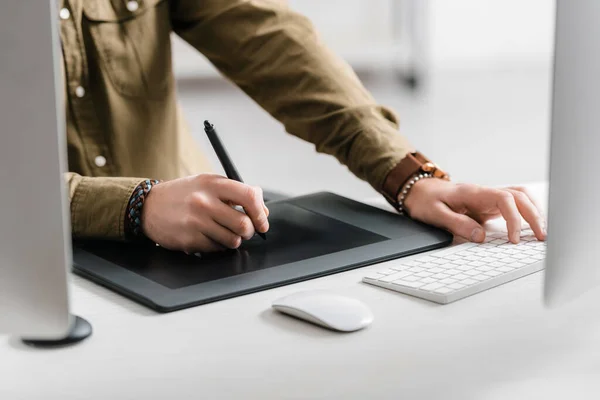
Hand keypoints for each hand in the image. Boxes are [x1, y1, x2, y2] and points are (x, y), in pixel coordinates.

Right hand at [141, 174, 268, 252]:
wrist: (149, 206)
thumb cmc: (184, 195)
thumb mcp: (208, 183)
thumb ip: (236, 193)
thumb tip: (262, 210)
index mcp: (213, 184)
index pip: (249, 196)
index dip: (260, 213)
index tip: (262, 222)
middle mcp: (204, 201)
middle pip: (244, 224)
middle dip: (249, 231)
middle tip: (244, 230)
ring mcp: (196, 221)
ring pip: (233, 240)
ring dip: (233, 240)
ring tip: (223, 232)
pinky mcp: (189, 239)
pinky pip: (217, 249)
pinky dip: (217, 246)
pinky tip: (207, 236)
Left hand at [402, 179, 545, 242]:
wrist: (418, 190)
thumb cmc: (425, 200)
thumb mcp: (435, 214)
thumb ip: (457, 224)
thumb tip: (480, 237)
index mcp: (473, 193)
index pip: (504, 199)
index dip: (514, 218)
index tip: (514, 239)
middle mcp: (484, 192)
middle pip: (519, 197)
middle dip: (534, 216)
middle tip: (542, 238)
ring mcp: (487, 198)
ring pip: (519, 198)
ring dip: (533, 212)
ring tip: (542, 232)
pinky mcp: (487, 205)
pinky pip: (512, 205)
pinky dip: (525, 212)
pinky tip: (531, 225)